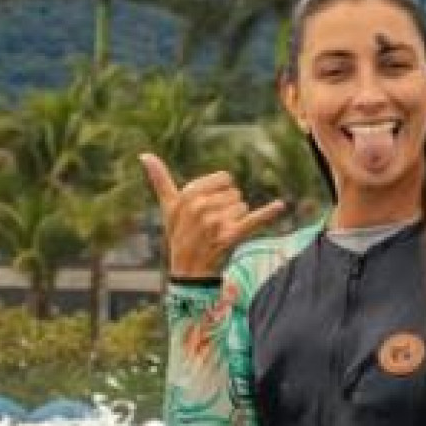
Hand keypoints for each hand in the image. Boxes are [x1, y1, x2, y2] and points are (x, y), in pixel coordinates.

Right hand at [139, 153, 285, 278]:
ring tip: (220, 233)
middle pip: (235, 192)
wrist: (188, 270)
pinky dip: (268, 213)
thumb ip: (159, 180)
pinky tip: (280, 205)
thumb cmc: (179, 234)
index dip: (222, 191)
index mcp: (188, 196)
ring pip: (243, 207)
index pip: (224, 178)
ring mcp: (215, 223)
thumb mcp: (168, 207)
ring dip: (237, 219)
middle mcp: (200, 208)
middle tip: (214, 224)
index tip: (210, 205)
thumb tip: (144, 155)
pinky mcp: (230, 237)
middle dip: (229, 206)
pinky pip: (253, 220)